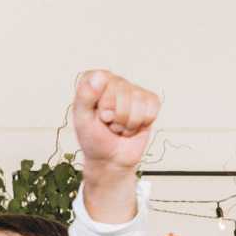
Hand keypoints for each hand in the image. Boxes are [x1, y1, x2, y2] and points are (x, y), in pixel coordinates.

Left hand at [73, 70, 157, 222]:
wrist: (112, 160)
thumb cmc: (94, 139)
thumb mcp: (82, 120)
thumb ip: (86, 96)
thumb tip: (101, 75)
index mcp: (92, 80)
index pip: (105, 79)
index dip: (106, 103)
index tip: (101, 117)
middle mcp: (113, 82)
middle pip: (124, 90)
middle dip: (119, 115)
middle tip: (110, 124)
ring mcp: (132, 91)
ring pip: (140, 100)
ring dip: (130, 122)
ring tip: (120, 127)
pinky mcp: (148, 102)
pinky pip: (153, 107)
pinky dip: (144, 122)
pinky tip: (134, 126)